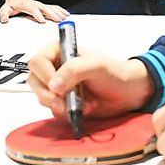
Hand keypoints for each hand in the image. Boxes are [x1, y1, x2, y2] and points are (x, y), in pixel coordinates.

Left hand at [0, 0, 68, 22]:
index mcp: (25, 4)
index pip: (32, 9)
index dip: (37, 14)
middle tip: (58, 20)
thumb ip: (4, 14)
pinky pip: (53, 7)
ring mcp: (40, 4)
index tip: (42, 20)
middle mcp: (34, 4)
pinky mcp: (43, 6)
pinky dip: (60, 10)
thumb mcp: (5, 9)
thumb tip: (4, 20)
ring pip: (51, 7)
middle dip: (52, 14)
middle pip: (45, 8)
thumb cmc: (12, 4)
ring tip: (65, 17)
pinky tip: (65, 14)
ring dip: (58, 12)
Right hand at [28, 43, 153, 119]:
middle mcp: (55, 67)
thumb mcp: (97, 66)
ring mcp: (58, 86)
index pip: (37, 62)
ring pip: (43, 98)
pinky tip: (85, 109)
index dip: (45, 76)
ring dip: (62, 106)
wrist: (129, 93)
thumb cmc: (115, 73)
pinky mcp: (63, 103)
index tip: (59, 87)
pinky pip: (54, 111)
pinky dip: (67, 114)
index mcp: (60, 51)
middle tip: (64, 104)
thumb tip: (54, 84)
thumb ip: (74, 70)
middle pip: (35, 82)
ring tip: (85, 104)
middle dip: (49, 96)